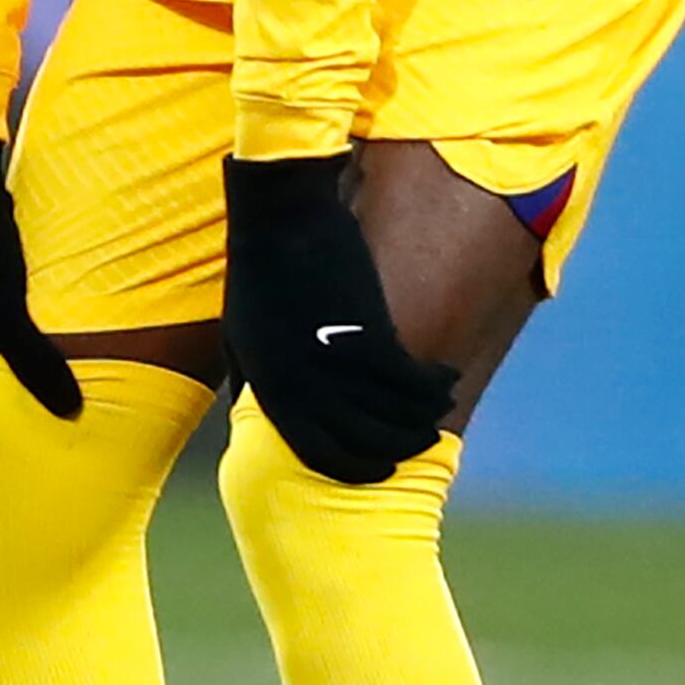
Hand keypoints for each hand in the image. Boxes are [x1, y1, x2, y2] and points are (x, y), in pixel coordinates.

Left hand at [222, 154, 456, 484]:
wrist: (280, 215)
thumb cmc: (258, 273)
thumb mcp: (240, 337)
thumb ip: (252, 381)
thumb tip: (253, 416)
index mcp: (270, 387)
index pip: (317, 452)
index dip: (354, 467)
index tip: (380, 470)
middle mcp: (303, 382)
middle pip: (363, 439)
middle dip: (398, 448)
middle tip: (423, 443)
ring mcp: (335, 358)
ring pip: (393, 412)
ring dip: (424, 418)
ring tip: (440, 407)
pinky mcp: (365, 329)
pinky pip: (409, 377)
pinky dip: (433, 384)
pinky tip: (445, 377)